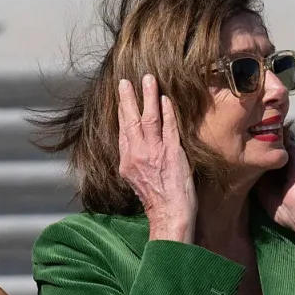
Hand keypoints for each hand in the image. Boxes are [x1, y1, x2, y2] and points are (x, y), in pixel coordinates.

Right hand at [118, 75, 196, 242]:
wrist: (169, 214)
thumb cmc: (157, 201)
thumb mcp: (136, 180)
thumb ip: (134, 161)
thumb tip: (134, 149)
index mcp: (126, 161)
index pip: (122, 130)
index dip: (121, 112)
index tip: (121, 96)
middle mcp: (137, 154)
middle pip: (130, 120)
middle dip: (127, 98)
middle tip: (125, 81)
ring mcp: (154, 152)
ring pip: (149, 118)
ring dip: (148, 97)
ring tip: (148, 80)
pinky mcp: (172, 153)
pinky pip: (169, 127)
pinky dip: (167, 112)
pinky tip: (165, 99)